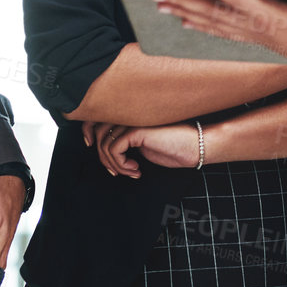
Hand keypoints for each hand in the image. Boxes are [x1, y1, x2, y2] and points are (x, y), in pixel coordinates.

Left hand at [85, 121, 200, 177]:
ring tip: (131, 171)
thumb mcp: (143, 145)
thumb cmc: (173, 147)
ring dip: (115, 165)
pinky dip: (121, 164)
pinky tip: (136, 169)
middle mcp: (129, 114)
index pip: (98, 120)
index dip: (92, 138)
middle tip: (117, 172)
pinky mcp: (137, 130)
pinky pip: (114, 149)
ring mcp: (133, 120)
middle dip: (103, 158)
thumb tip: (105, 152)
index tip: (106, 160)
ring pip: (104, 144)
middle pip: (98, 133)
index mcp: (130, 115)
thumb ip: (125, 142)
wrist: (194, 146)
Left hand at [155, 0, 286, 76]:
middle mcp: (257, 27)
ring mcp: (254, 34)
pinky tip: (184, 22)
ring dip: (184, 12)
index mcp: (272, 17)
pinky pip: (221, 32)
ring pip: (212, 22)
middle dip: (183, 1)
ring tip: (160, 3)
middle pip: (213, 12)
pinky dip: (200, 26)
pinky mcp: (256, 39)